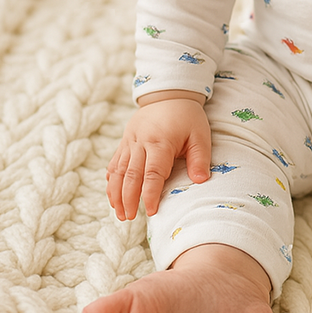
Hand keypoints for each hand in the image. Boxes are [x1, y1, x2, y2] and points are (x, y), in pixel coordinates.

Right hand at [106, 92, 210, 219]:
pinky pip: (114, 162)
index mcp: (160, 142)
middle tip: (128, 218)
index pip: (152, 174)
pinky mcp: (124, 141)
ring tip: (118, 213)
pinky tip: (112, 194)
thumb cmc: (188, 117)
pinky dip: (111, 180)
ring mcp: (130, 141)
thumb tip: (201, 181)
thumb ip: (200, 158)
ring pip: (118, 171)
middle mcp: (141, 143)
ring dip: (116, 193)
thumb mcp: (200, 134)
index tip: (151, 212)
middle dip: (128, 199)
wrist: (169, 94)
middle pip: (130, 176)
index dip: (150, 194)